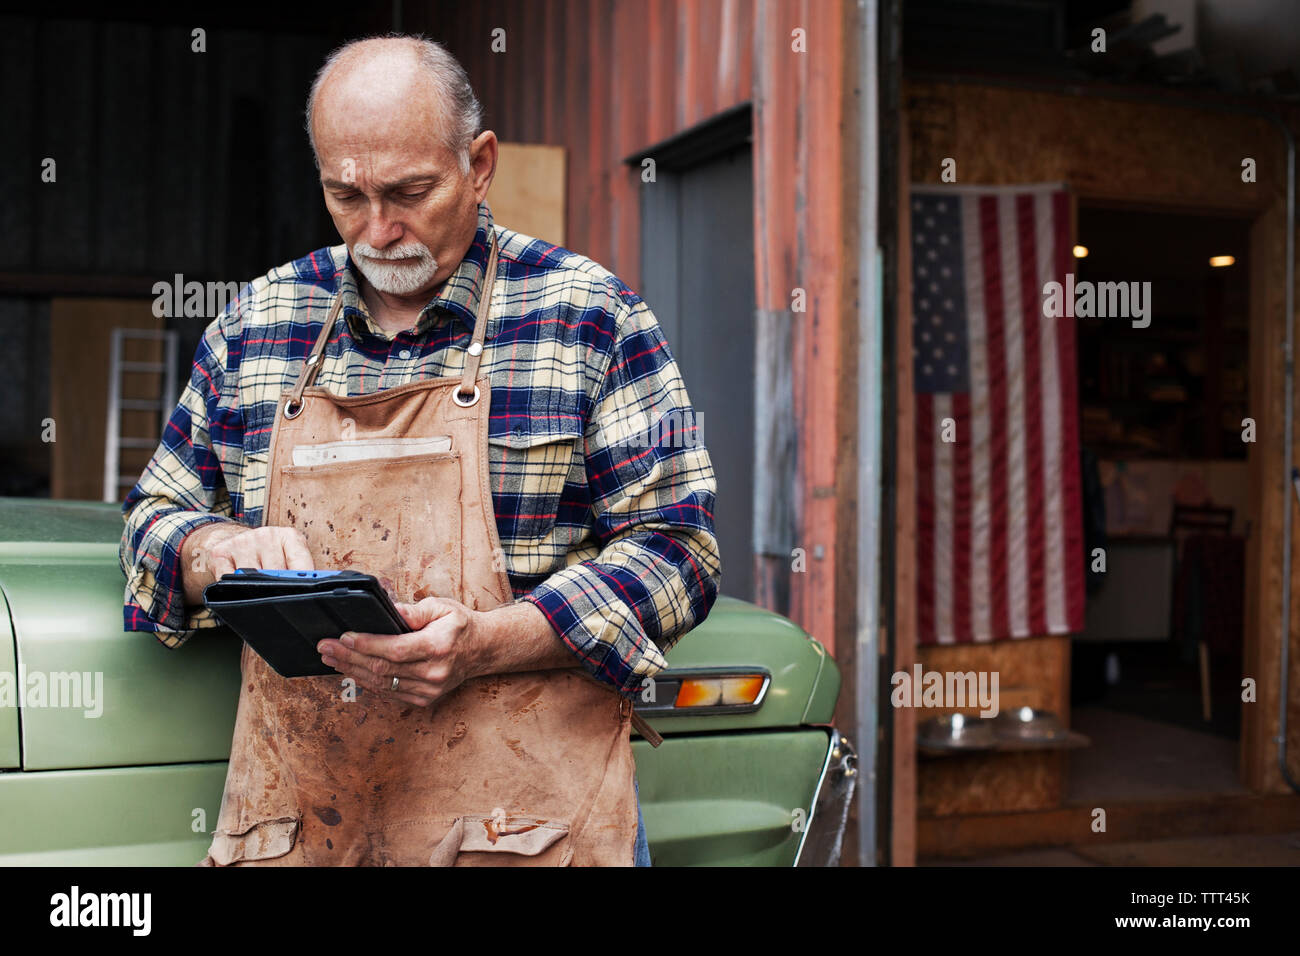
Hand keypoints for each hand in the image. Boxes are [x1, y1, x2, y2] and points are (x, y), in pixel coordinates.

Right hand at [181, 523, 313, 605]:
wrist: (235, 539)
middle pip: (276, 574)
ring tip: (257, 586)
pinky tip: (239, 584)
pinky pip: (227, 579)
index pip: (301, 563)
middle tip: (277, 593)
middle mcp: (266, 535)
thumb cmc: (269, 554)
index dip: (303, 582)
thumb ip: (301, 571)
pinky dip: (233, 588)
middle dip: (278, 589)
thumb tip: (315, 589)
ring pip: (251, 578)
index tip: (304, 595)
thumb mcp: (289, 557)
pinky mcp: (220, 552)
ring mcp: (243, 542)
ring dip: (254, 588)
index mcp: (289, 536)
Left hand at [316, 597, 481, 707]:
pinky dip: (367, 682)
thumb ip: (415, 610)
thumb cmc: (459, 625)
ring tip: (330, 658)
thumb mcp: (442, 606)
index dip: (366, 645)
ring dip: (353, 670)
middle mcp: (433, 673)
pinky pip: (389, 693)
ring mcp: (428, 690)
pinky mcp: (423, 699)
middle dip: (349, 657)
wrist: (481, 650)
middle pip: (383, 669)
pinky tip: (351, 670)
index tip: (343, 637)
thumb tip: (390, 611)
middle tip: (325, 646)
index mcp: (438, 647)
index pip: (395, 649)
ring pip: (382, 684)